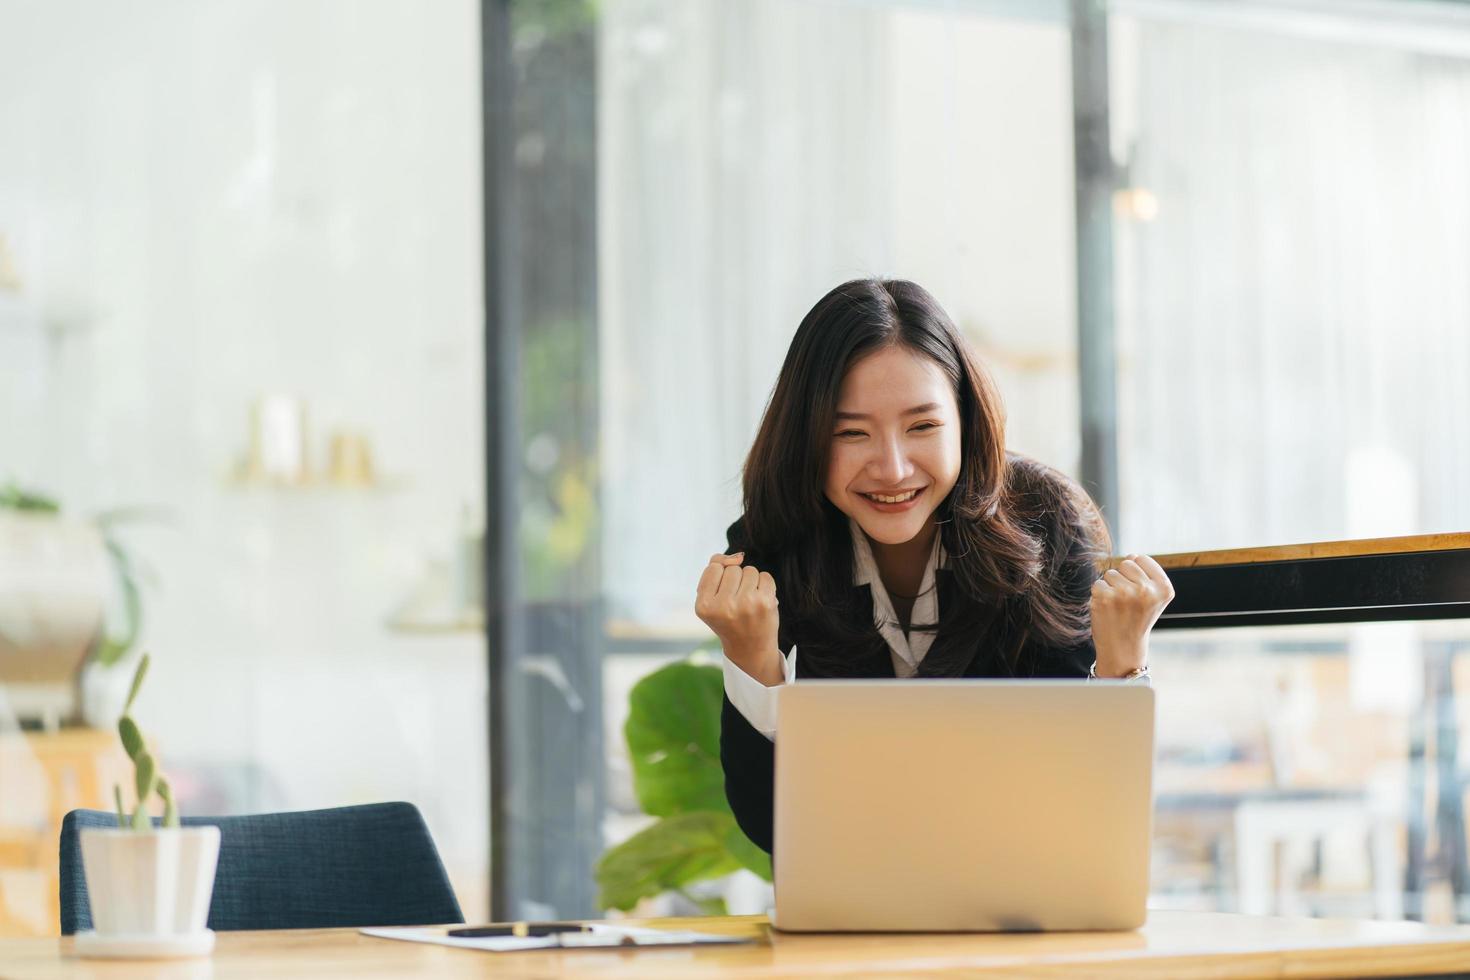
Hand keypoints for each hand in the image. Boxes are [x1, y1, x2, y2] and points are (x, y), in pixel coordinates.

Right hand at [695, 552, 783, 685]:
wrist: (750, 649)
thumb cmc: (729, 620)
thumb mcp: (711, 599)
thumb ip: (715, 570)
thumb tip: (737, 557)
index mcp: (704, 605)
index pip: (713, 568)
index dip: (720, 578)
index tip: (723, 596)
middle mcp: (723, 606)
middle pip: (732, 569)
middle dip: (736, 581)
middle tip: (737, 603)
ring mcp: (746, 604)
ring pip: (749, 570)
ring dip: (751, 582)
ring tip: (748, 602)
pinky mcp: (765, 603)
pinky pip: (765, 576)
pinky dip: (764, 585)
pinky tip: (760, 601)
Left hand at [1089, 553, 1174, 676]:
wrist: (1123, 647)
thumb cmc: (1136, 618)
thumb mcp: (1153, 597)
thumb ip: (1146, 574)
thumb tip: (1131, 555)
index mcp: (1164, 588)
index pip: (1141, 558)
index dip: (1136, 573)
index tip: (1139, 592)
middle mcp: (1147, 590)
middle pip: (1126, 563)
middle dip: (1123, 578)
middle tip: (1127, 601)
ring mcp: (1125, 594)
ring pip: (1111, 573)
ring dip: (1111, 587)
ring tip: (1118, 606)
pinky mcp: (1105, 598)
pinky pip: (1098, 583)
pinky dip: (1099, 595)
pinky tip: (1107, 610)